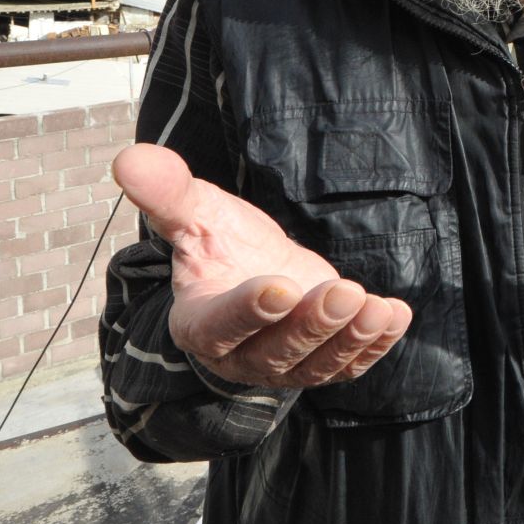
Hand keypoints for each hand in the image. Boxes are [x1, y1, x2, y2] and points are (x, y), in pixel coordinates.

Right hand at [111, 143, 411, 388]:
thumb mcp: (196, 212)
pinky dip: (374, 344)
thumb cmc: (221, 244)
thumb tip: (128, 157)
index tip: (280, 286)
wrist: (254, 270)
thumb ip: (167, 191)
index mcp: (200, 322)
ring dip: (350, 338)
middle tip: (343, 291)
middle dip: (312, 325)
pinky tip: (395, 316)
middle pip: (276, 352)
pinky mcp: (322, 363)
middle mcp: (240, 355)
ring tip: (376, 307)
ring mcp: (284, 366)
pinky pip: (349, 365)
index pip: (222, 327)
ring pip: (317, 364)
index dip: (249, 310)